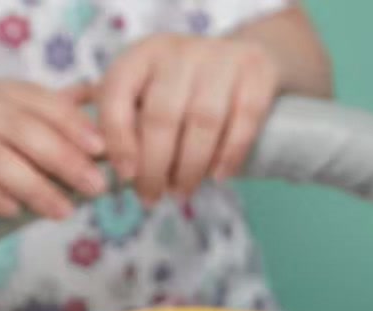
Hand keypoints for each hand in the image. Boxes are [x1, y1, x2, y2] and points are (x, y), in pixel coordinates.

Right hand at [0, 80, 106, 220]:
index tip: (103, 149)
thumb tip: (96, 107)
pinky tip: (10, 213)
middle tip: (94, 187)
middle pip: (15, 125)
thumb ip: (38, 126)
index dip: (70, 121)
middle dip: (62, 156)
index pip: (30, 97)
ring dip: (32, 184)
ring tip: (62, 212)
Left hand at [96, 33, 279, 204]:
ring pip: (203, 121)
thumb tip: (116, 174)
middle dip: (154, 166)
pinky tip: (218, 176)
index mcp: (141, 55)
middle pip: (162, 115)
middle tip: (153, 196)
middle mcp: (178, 52)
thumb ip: (128, 126)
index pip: (117, 94)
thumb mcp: (150, 93)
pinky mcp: (256, 71)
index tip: (126, 176)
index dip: (118, 139)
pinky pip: (244, 119)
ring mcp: (220, 58)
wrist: (244, 60)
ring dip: (190, 167)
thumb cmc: (186, 90)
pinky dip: (230, 154)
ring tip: (183, 192)